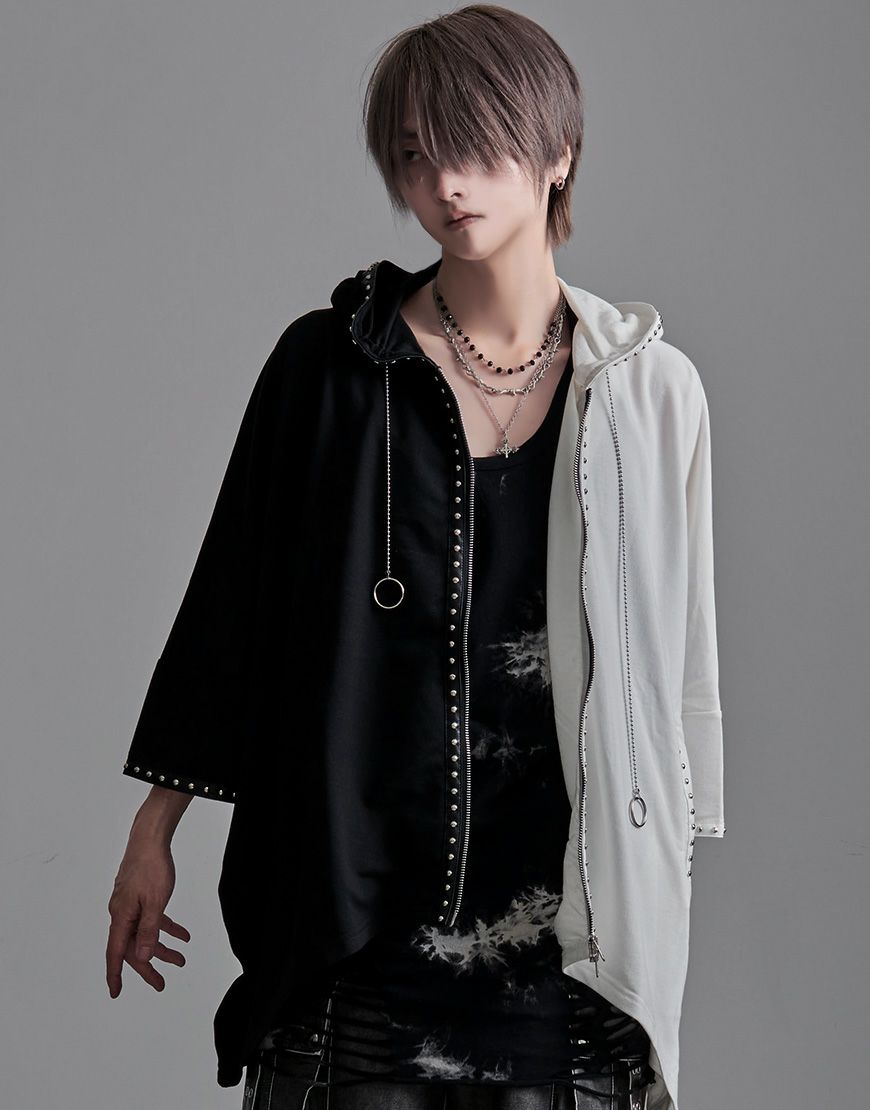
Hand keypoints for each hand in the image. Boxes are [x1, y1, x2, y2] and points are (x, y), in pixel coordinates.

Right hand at [106, 842, 189, 996]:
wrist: (150, 838)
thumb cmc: (151, 866)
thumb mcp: (155, 902)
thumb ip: (148, 930)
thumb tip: (142, 956)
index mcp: (121, 917)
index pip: (116, 953)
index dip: (116, 974)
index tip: (116, 992)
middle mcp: (121, 913)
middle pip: (132, 947)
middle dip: (148, 966)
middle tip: (162, 983)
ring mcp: (130, 904)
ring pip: (143, 933)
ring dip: (161, 948)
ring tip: (180, 960)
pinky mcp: (139, 896)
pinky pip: (151, 918)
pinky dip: (165, 928)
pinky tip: (182, 934)